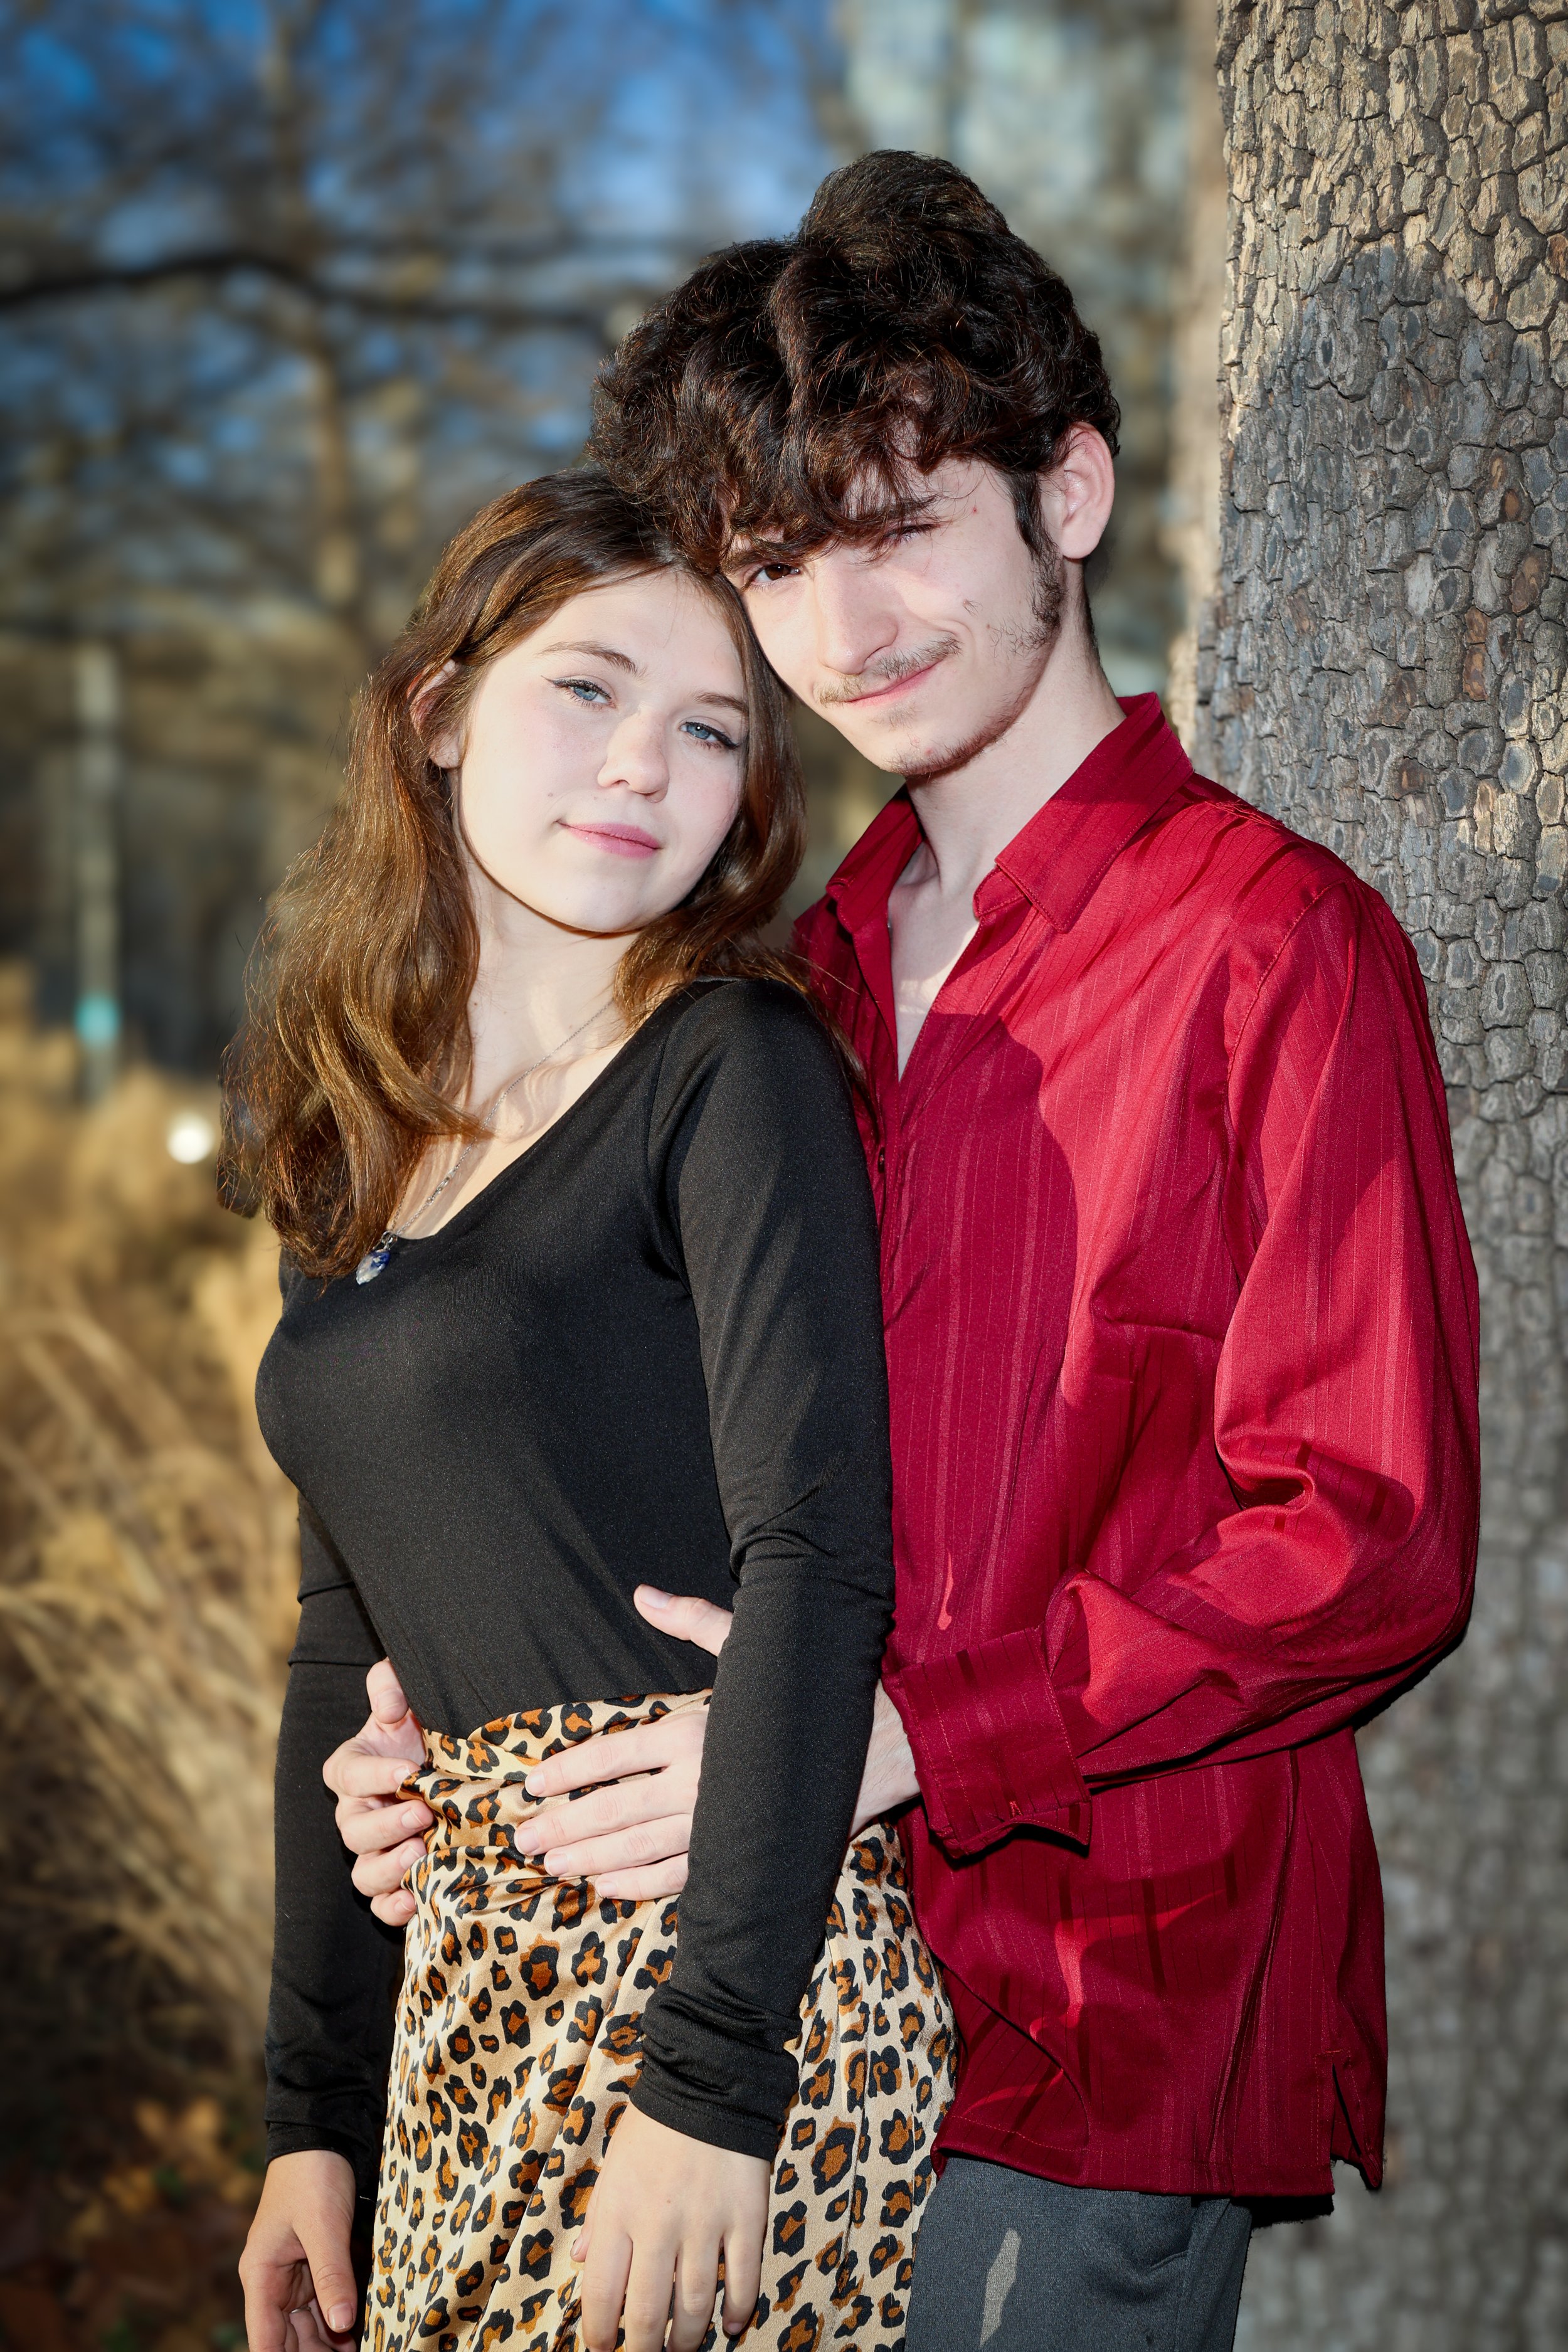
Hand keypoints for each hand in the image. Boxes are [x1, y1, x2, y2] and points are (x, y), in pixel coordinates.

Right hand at [238, 2149, 357, 2351]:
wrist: (323, 2134)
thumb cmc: (314, 2174)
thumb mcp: (323, 2224)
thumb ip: (331, 2274)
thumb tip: (342, 2324)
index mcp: (260, 2275)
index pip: (266, 2341)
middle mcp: (272, 2283)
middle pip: (289, 2341)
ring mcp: (294, 2277)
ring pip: (309, 2328)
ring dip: (332, 2344)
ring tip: (367, 2349)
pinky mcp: (316, 2266)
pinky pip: (326, 2306)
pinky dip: (342, 2323)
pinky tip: (361, 2336)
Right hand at [322, 1658, 429, 1926]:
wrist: (457, 1769)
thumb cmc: (426, 1730)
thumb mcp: (410, 1698)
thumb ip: (389, 1684)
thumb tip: (389, 1705)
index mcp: (352, 1768)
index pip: (349, 1774)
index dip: (374, 1775)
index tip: (408, 1772)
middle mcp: (356, 1814)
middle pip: (353, 1830)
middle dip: (386, 1825)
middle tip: (423, 1814)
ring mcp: (374, 1852)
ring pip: (364, 1874)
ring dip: (389, 1868)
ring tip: (421, 1852)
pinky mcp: (395, 1883)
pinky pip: (381, 1906)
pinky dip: (395, 1908)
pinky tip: (416, 1901)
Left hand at [518, 1586, 921, 1897]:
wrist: (878, 1745)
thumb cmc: (806, 1691)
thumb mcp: (748, 1645)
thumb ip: (691, 1621)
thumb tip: (643, 1594)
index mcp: (694, 1730)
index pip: (612, 1756)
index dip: (567, 1772)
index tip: (530, 1784)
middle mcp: (698, 1784)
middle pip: (614, 1811)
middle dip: (563, 1827)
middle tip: (521, 1839)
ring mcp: (717, 1827)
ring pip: (639, 1850)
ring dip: (590, 1859)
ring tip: (551, 1866)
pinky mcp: (742, 1856)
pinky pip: (681, 1879)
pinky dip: (640, 1886)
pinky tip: (607, 1888)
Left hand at [575, 2107, 765, 2351]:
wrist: (709, 2082)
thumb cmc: (654, 2127)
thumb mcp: (613, 2166)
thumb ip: (597, 2217)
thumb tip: (578, 2261)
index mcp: (620, 2212)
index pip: (601, 2292)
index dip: (600, 2333)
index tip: (602, 2349)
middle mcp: (659, 2225)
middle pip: (648, 2312)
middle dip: (643, 2349)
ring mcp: (705, 2223)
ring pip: (695, 2305)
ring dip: (687, 2340)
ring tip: (682, 2350)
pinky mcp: (746, 2218)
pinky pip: (743, 2279)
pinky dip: (737, 2310)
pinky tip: (729, 2327)